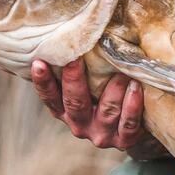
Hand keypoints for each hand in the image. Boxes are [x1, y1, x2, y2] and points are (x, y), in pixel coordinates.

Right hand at [31, 59, 157, 154]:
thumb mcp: (87, 87)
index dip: (42, 81)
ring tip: (121, 71)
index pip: (49, 97)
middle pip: (74, 103)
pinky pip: (128, 123)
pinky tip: (135, 87)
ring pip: (106, 111)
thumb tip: (64, 34)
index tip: (38, 62)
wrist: (135, 129)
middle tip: (75, 58)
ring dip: (113, 90)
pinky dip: (132, 105)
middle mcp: (80, 124)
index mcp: (65, 111)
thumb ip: (75, 70)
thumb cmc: (105, 97)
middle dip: (74, 80)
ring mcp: (102, 134)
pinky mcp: (125, 140)